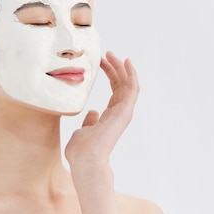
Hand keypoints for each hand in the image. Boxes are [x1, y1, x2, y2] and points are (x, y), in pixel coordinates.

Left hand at [65, 51, 139, 170]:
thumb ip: (89, 121)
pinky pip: (132, 89)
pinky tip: (126, 62)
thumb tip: (93, 112)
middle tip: (106, 53)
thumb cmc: (81, 151)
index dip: (109, 74)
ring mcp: (123, 112)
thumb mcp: (82, 131)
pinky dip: (131, 74)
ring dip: (122, 68)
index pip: (114, 90)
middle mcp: (119, 113)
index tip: (100, 62)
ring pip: (128, 84)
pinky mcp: (125, 111)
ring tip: (112, 54)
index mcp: (110, 116)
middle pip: (121, 84)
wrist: (85, 160)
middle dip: (115, 67)